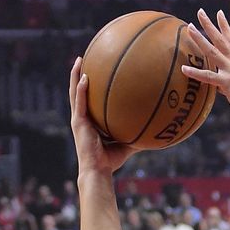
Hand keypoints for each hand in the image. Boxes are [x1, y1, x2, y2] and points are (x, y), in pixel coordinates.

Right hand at [69, 57, 138, 175]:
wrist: (98, 171)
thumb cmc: (111, 161)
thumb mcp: (127, 144)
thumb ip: (137, 134)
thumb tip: (155, 130)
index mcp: (90, 121)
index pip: (88, 100)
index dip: (88, 86)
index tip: (93, 71)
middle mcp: (82, 117)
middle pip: (78, 91)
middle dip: (79, 74)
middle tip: (83, 58)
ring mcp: (79, 119)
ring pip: (74, 92)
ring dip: (76, 75)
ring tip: (79, 60)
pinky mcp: (78, 123)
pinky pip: (80, 102)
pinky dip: (81, 89)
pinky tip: (85, 77)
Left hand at [181, 9, 229, 131]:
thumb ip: (228, 82)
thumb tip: (218, 85)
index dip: (225, 26)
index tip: (219, 13)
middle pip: (221, 40)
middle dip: (210, 25)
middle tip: (200, 11)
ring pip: (213, 51)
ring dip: (200, 39)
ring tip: (190, 28)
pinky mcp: (229, 83)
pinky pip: (208, 77)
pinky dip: (195, 73)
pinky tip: (184, 68)